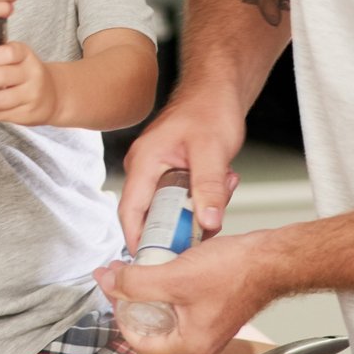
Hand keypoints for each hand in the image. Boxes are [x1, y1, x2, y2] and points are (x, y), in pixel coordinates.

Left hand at [93, 232, 265, 353]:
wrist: (271, 258)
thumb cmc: (236, 272)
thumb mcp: (174, 277)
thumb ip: (136, 283)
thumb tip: (109, 282)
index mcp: (191, 345)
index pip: (139, 342)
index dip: (119, 315)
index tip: (111, 291)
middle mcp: (199, 341)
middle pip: (150, 326)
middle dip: (131, 299)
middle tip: (119, 276)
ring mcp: (207, 324)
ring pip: (164, 311)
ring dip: (147, 289)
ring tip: (136, 267)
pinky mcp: (212, 306)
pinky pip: (179, 300)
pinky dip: (166, 283)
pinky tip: (160, 263)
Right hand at [117, 95, 245, 249]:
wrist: (218, 91)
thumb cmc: (209, 109)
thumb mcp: (212, 151)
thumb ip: (209, 187)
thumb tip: (206, 222)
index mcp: (144, 162)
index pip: (130, 211)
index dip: (137, 240)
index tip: (151, 262)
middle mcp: (145, 168)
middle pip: (151, 215)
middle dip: (181, 225)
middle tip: (206, 226)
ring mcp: (157, 171)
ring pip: (171, 209)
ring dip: (197, 209)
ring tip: (222, 191)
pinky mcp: (172, 174)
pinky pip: (182, 199)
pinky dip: (202, 200)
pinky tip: (222, 185)